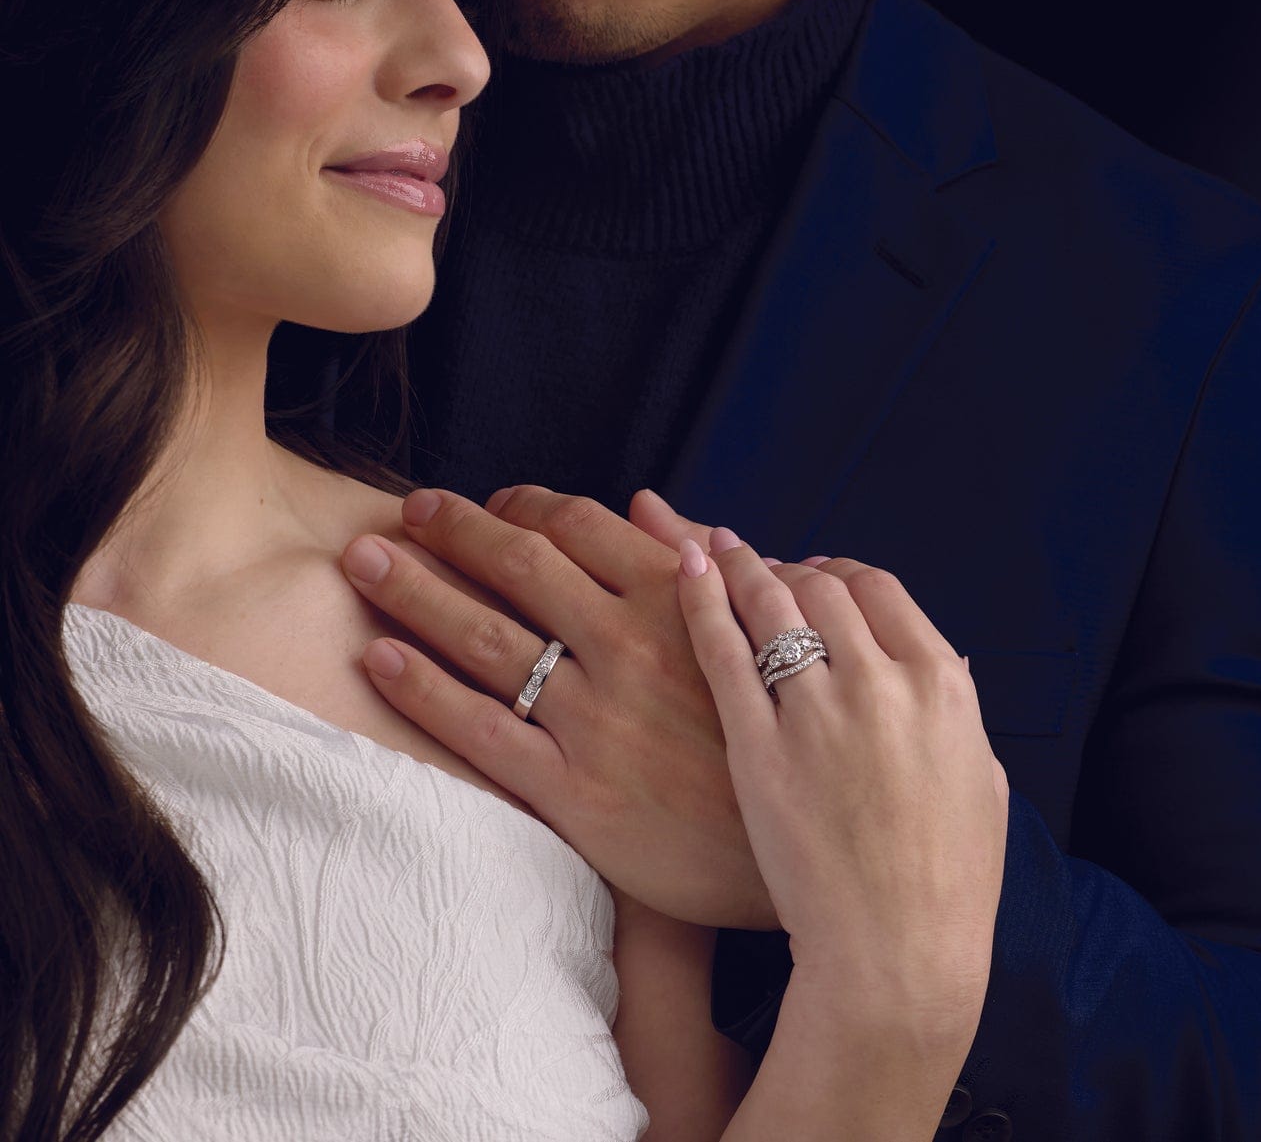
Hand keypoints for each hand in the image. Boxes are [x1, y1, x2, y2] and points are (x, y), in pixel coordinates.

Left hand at [340, 485, 775, 928]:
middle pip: (521, 567)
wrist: (801, 855)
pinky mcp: (575, 792)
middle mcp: (632, 648)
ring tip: (363, 564)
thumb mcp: (764, 638)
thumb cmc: (783, 739)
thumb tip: (644, 505)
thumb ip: (704, 568)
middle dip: (453, 531)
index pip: (582, 526)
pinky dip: (424, 691)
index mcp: (682, 603)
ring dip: (415, 592)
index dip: (524, 505)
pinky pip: (483, 731)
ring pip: (487, 640)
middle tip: (408, 511)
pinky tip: (382, 659)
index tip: (491, 501)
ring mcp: (599, 720)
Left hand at [674, 518, 1008, 1034]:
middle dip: (789, 569)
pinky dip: (702, 600)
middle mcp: (883, 682)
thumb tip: (952, 665)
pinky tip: (684, 571)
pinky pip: (723, 650)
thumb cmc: (948, 883)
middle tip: (760, 568)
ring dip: (740, 567)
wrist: (898, 950)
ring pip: (772, 605)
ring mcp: (818, 712)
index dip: (843, 574)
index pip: (881, 590)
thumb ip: (961, 714)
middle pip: (824, 587)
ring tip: (713, 549)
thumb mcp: (983, 782)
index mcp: (943, 684)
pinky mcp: (758, 747)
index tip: (820, 576)